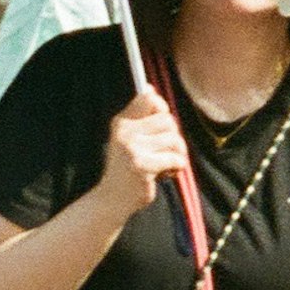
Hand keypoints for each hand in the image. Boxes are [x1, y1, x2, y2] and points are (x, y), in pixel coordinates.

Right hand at [96, 87, 191, 217]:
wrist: (112, 200)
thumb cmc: (126, 168)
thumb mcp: (128, 139)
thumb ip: (141, 118)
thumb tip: (151, 89)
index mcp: (121, 122)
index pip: (149, 97)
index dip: (162, 107)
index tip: (161, 124)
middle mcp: (125, 132)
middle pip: (168, 119)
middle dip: (174, 136)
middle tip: (167, 151)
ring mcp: (132, 149)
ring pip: (174, 139)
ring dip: (177, 154)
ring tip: (167, 164)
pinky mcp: (142, 166)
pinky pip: (175, 159)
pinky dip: (177, 167)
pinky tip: (167, 174)